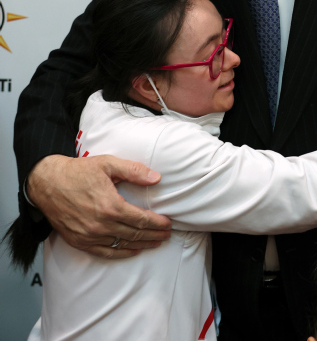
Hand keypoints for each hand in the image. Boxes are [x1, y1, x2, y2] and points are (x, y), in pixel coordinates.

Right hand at [27, 154, 171, 258]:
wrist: (48, 183)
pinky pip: (105, 252)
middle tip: (167, 235)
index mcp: (111, 206)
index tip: (168, 224)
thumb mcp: (108, 164)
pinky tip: (132, 250)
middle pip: (135, 234)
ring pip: (123, 244)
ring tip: (155, 243)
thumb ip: (134, 171)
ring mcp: (90, 236)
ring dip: (142, 245)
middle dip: (154, 235)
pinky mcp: (80, 242)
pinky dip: (121, 253)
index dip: (158, 223)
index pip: (142, 220)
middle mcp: (101, 225)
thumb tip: (156, 178)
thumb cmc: (78, 172)